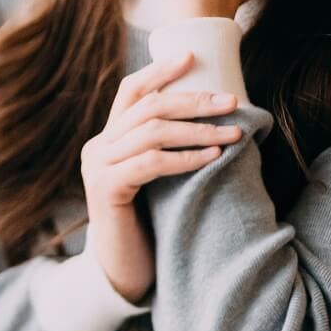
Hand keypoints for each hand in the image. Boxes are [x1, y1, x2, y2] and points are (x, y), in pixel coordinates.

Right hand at [81, 52, 242, 300]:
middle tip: (232, 102)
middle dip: (193, 100)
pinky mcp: (105, 189)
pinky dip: (185, 157)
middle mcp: (97, 147)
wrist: (123, 274)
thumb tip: (211, 119)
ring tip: (234, 133)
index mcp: (108, 139)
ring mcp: (97, 167)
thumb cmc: (149, 227)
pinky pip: (150, 162)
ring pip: (151, 132)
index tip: (193, 56)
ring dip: (198, 130)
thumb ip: (165, 151)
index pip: (131, 90)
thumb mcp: (156, 180)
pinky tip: (213, 158)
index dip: (161, 71)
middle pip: (147, 107)